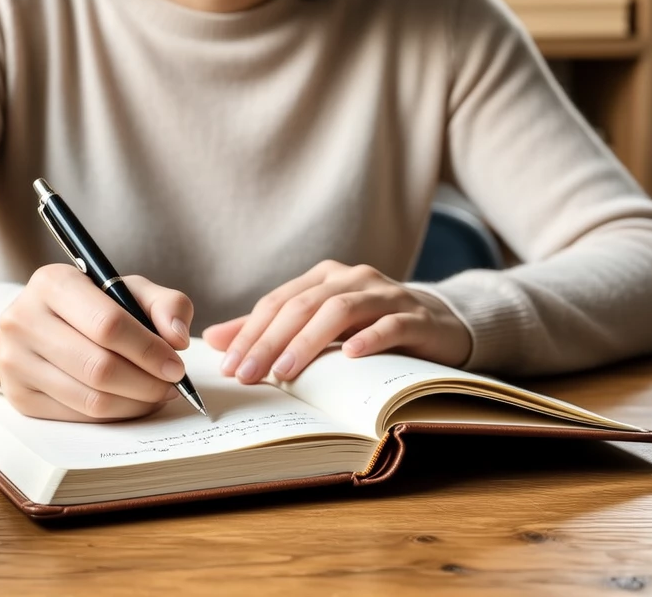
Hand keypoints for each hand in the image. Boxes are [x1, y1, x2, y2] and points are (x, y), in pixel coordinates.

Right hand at [0, 264, 194, 421]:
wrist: (37, 324)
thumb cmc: (90, 305)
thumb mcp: (127, 290)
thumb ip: (165, 303)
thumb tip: (177, 338)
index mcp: (52, 283)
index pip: (108, 324)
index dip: (149, 350)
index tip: (176, 366)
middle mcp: (24, 319)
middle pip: (99, 367)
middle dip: (146, 383)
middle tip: (171, 386)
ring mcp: (14, 361)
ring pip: (90, 399)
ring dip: (135, 403)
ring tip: (155, 395)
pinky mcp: (18, 395)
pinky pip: (78, 416)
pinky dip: (113, 414)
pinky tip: (128, 401)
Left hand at [204, 260, 470, 383]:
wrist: (440, 323)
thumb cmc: (369, 326)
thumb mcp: (317, 325)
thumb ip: (268, 329)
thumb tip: (212, 339)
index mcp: (323, 277)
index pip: (277, 303)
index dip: (249, 332)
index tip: (228, 365)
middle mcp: (352, 278)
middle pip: (302, 306)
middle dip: (270, 341)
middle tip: (247, 374)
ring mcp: (385, 294)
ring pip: (340, 310)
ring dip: (308, 341)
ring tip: (285, 372)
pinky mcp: (417, 316)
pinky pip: (390, 324)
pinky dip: (369, 338)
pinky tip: (349, 357)